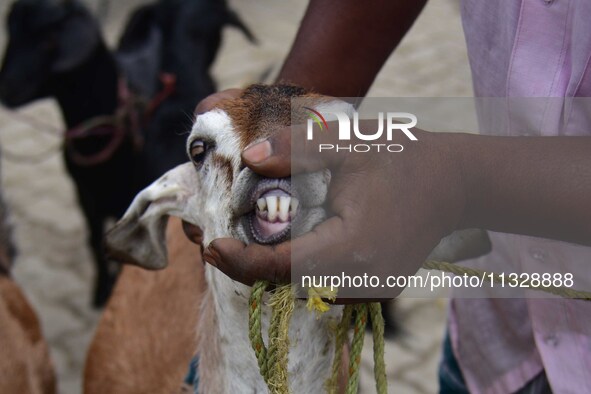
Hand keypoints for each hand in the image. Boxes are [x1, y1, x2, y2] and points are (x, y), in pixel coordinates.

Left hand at [201, 125, 466, 298]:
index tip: (212, 246)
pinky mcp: (376, 285)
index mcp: (352, 246)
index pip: (282, 267)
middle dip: (249, 267)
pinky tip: (286, 249)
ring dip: (273, 271)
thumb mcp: (351, 143)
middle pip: (289, 284)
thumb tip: (250, 157)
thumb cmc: (406, 158)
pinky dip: (299, 272)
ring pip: (306, 289)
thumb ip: (298, 148)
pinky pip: (326, 286)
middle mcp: (361, 278)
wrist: (456, 183)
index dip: (242, 261)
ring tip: (244, 246)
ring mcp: (371, 287)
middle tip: (219, 244)